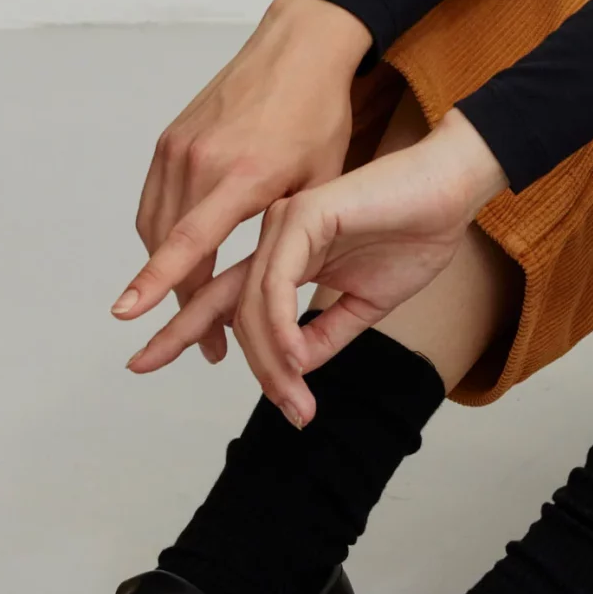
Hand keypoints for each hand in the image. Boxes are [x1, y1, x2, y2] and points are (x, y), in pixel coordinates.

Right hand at [115, 0, 371, 362]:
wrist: (298, 50)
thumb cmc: (320, 116)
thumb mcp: (320, 182)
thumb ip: (291, 234)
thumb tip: (275, 294)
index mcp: (242, 173)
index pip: (188, 240)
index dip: (156, 281)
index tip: (126, 313)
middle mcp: (200, 159)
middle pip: (169, 247)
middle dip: (180, 303)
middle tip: (209, 348)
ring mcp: (178, 147)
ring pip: (155, 228)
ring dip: (167, 275)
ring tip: (198, 313)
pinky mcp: (169, 140)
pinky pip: (155, 202)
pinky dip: (162, 238)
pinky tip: (185, 262)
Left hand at [120, 109, 509, 424]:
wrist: (452, 193)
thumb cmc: (417, 235)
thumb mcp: (366, 303)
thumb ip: (326, 334)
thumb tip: (292, 370)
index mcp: (285, 254)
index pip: (228, 298)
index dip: (192, 331)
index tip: (153, 359)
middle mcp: (276, 236)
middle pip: (217, 294)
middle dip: (176, 331)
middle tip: (140, 363)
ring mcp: (287, 223)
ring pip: (250, 303)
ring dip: (268, 360)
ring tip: (293, 400)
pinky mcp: (305, 213)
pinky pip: (277, 282)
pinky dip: (280, 326)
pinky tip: (293, 358)